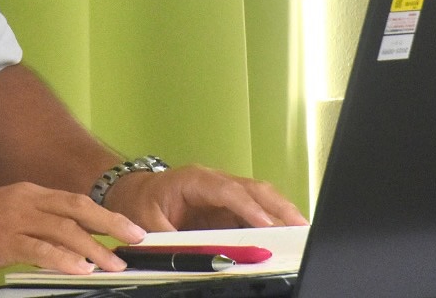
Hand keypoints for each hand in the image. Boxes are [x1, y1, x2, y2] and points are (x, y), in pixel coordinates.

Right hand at [0, 182, 145, 276]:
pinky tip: (81, 269)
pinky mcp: (3, 241)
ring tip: (115, 264)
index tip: (128, 227)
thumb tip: (68, 240)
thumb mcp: (7, 215)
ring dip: (94, 247)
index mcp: (29, 192)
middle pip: (78, 208)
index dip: (105, 214)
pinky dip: (63, 258)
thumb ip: (36, 222)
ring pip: (64, 229)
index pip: (75, 200)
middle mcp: (26, 200)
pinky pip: (40, 249)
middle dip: (111, 224)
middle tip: (137, 238)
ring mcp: (15, 219)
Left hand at [102, 165, 307, 231]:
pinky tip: (284, 234)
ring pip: (258, 198)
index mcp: (194, 179)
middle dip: (277, 205)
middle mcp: (213, 182)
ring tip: (300, 232)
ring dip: (280, 212)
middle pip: (252, 188)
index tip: (265, 223)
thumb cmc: (141, 202)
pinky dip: (271, 222)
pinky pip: (252, 211)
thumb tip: (186, 255)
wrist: (135, 193)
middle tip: (299, 226)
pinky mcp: (226, 208)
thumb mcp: (147, 221)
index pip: (226, 190)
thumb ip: (168, 238)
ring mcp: (222, 194)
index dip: (247, 206)